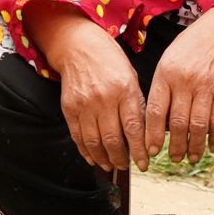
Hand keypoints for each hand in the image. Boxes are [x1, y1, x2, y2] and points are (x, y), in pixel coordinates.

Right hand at [24, 2, 147, 171]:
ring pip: (94, 141)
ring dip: (103, 158)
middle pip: (113, 139)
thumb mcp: (132, 78)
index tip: (144, 163)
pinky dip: (85, 151)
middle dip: (122, 158)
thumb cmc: (111, 62)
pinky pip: (78, 136)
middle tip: (127, 167)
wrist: (79, 47)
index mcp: (125, 91)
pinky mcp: (69, 108)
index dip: (139, 150)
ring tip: (111, 166)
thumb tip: (143, 134)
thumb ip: (136, 104)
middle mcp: (104, 99)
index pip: (134, 128)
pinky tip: (93, 158)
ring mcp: (84, 105)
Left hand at [145, 0, 213, 163]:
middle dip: (175, 146)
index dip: (152, 135)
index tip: (150, 151)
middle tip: (173, 159)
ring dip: (195, 146)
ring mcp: (207, 87)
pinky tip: (213, 148)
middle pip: (178, 123)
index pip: (156, 112)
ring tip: (191, 158)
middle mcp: (186, 82)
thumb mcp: (167, 63)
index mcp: (166, 75)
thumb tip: (158, 124)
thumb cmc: (189, 49)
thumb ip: (162, 90)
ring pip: (199, 126)